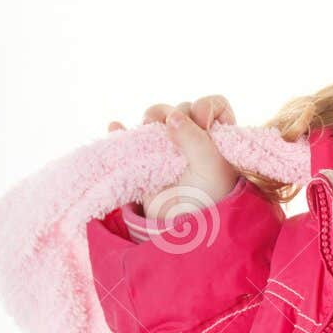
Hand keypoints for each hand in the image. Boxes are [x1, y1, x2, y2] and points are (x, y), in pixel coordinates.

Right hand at [107, 96, 240, 219]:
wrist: (186, 227)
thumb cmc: (208, 199)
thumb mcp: (210, 167)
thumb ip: (195, 139)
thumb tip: (172, 117)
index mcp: (217, 137)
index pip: (213, 105)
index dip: (206, 106)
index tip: (202, 122)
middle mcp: (194, 138)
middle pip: (180, 108)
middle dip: (174, 114)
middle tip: (172, 133)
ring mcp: (168, 147)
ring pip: (155, 119)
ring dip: (150, 119)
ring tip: (148, 128)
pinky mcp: (146, 159)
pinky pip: (129, 138)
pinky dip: (120, 132)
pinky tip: (115, 127)